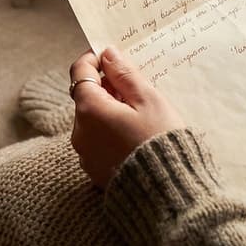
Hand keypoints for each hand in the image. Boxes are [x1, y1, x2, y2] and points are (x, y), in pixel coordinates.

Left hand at [69, 46, 184, 187]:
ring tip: (140, 114)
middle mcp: (79, 131)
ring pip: (92, 119)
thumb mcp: (148, 100)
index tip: (112, 55)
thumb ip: (125, 74)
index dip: (95, 59)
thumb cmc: (160, 140)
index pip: (80, 72)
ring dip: (109, 110)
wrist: (166, 191)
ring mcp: (85, 153)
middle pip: (86, 96)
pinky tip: (135, 135)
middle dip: (107, 87)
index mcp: (90, 109)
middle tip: (137, 87)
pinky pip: (98, 141)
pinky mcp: (94, 170)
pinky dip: (110, 131)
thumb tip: (108, 54)